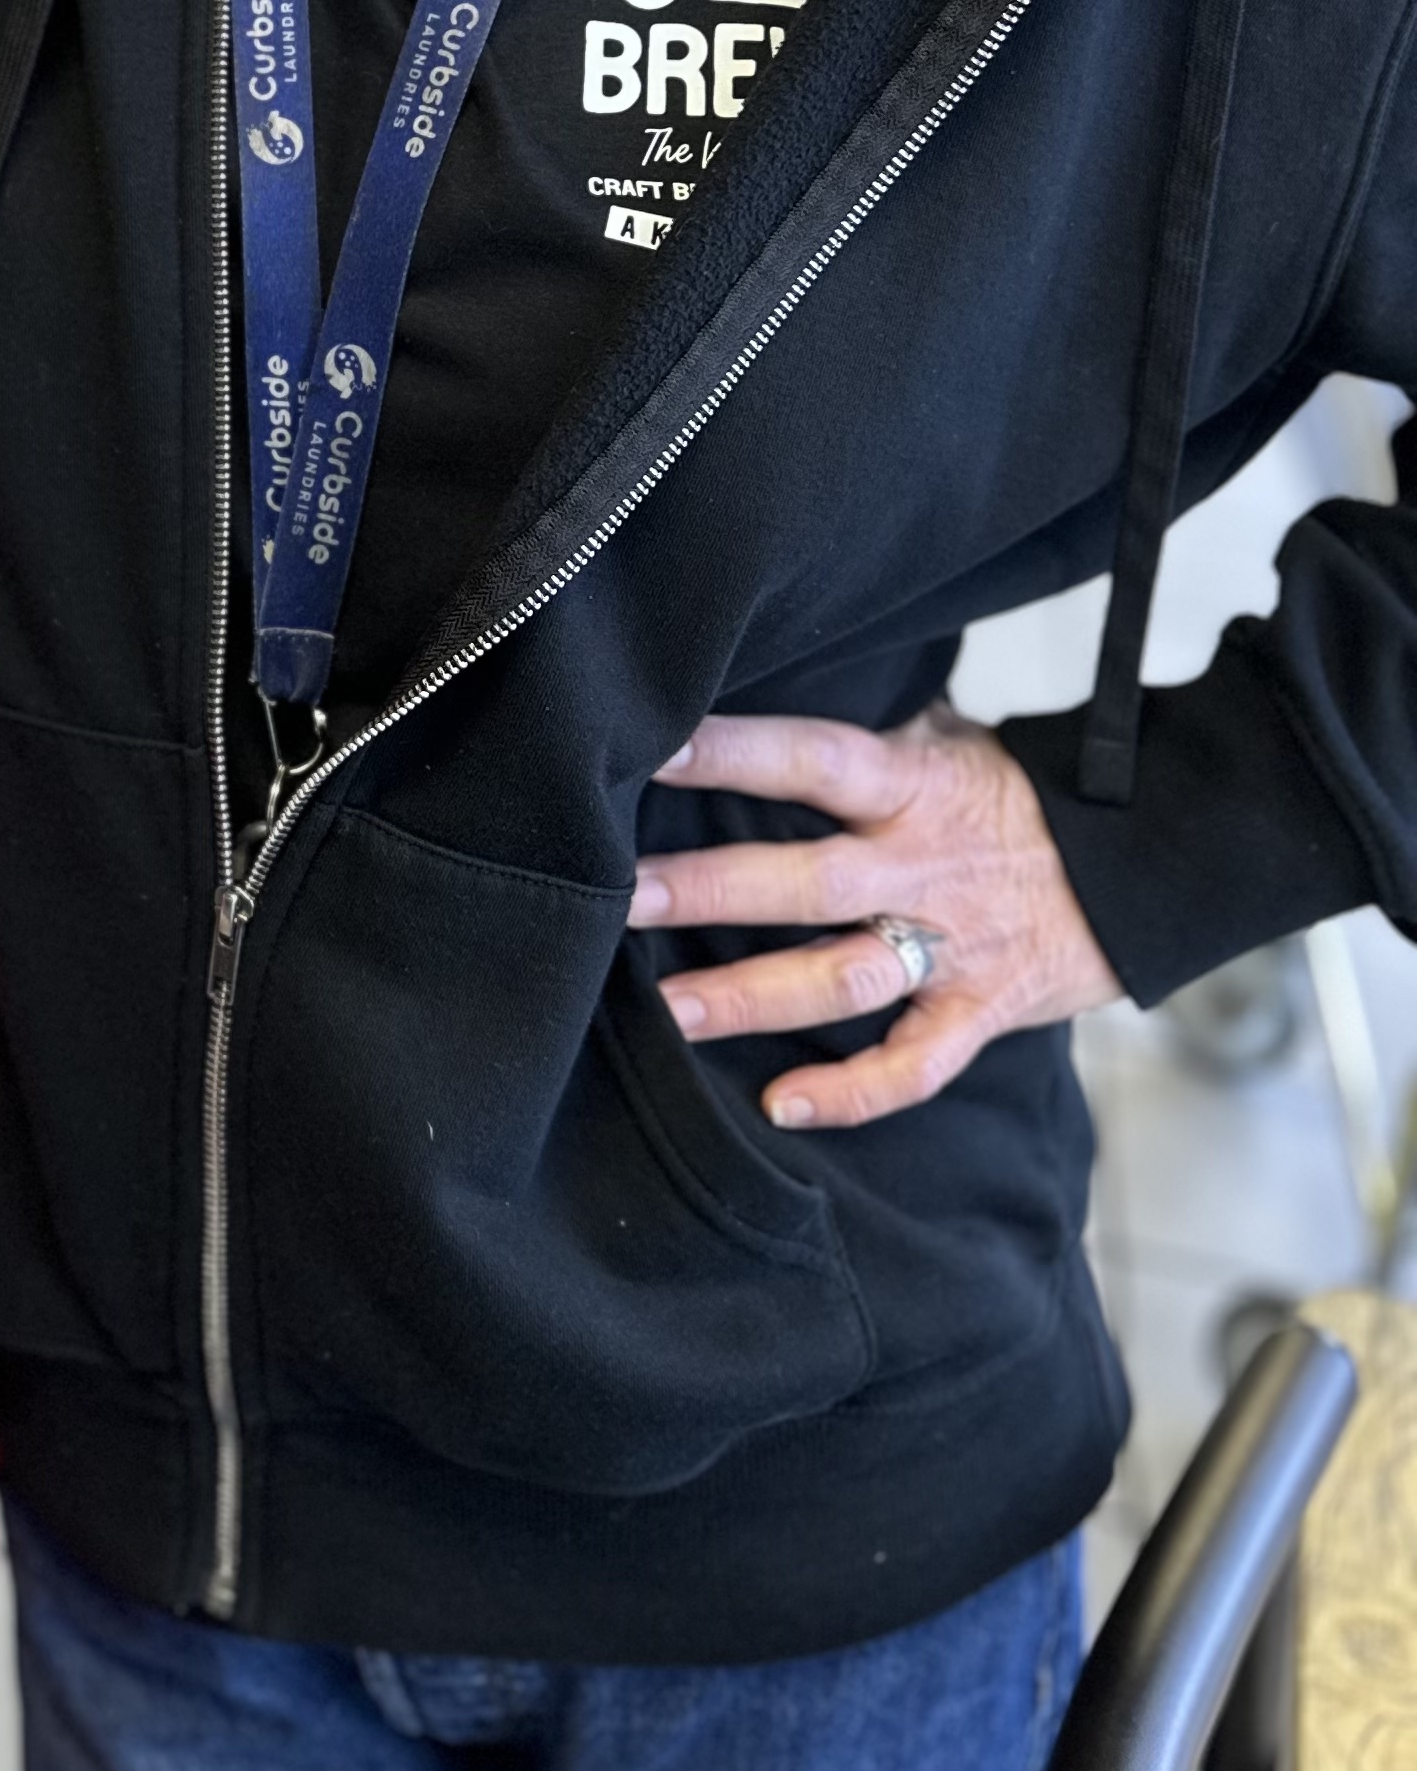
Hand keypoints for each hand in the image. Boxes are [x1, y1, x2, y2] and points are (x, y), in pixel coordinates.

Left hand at [633, 702, 1121, 1131]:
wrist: (1146, 863)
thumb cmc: (1021, 795)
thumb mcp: (953, 737)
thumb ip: (873, 722)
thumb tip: (782, 666)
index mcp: (912, 785)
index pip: (810, 759)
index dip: (734, 751)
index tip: (650, 748)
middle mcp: (922, 868)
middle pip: (805, 881)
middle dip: (709, 890)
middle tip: (623, 898)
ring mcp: (952, 946)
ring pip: (841, 977)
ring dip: (752, 998)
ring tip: (668, 1009)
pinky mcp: (981, 1012)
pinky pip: (913, 1065)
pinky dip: (852, 1092)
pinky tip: (780, 1104)